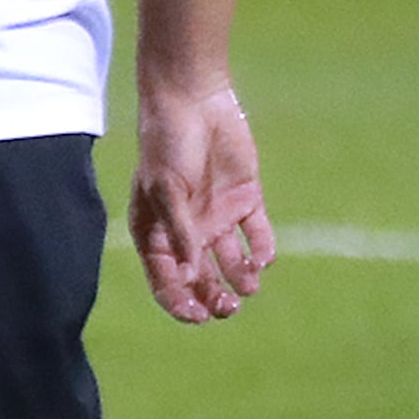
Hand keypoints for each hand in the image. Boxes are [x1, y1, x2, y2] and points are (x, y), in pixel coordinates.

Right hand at [131, 81, 273, 322]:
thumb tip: (189, 272)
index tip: (197, 316)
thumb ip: (179, 230)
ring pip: (230, 262)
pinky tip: (263, 259)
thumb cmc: (167, 144)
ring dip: (239, 280)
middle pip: (200, 278)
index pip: (165, 279)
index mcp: (155, 232)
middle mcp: (186, 230)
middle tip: (228, 308)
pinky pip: (256, 234)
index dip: (179, 302)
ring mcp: (216, 216)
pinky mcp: (245, 201)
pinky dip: (261, 250)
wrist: (194, 102)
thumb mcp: (167, 189)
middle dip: (212, 297)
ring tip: (248, 288)